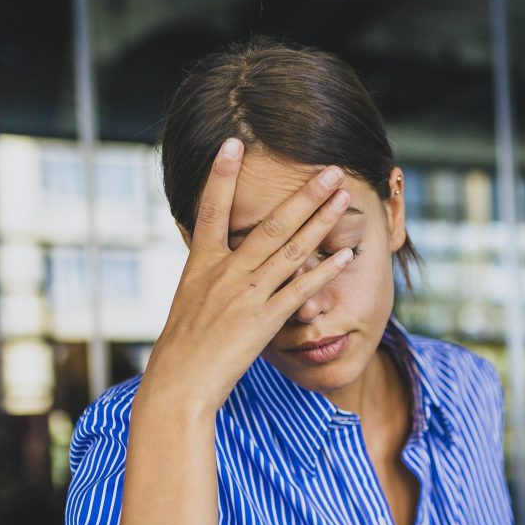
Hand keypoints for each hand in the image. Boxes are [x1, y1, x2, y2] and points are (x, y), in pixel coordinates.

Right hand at [140, 138, 356, 413]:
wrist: (179, 381)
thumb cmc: (184, 345)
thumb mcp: (189, 298)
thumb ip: (208, 272)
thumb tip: (212, 251)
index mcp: (201, 263)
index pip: (211, 209)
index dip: (221, 175)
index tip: (233, 143)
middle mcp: (225, 272)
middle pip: (270, 224)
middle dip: (303, 194)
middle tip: (329, 169)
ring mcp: (247, 294)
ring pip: (291, 249)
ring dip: (321, 221)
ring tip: (343, 197)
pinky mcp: (264, 320)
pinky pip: (300, 290)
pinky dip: (324, 271)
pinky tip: (345, 255)